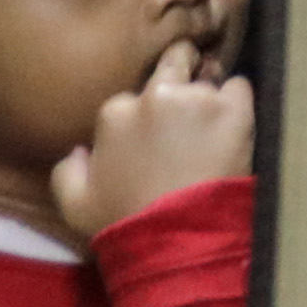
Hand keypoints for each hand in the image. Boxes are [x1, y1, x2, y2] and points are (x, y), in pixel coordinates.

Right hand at [52, 49, 257, 242]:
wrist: (176, 241)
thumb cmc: (123, 223)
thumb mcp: (75, 204)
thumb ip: (66, 170)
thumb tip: (79, 149)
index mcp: (115, 112)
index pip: (133, 97)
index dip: (144, 114)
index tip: (154, 136)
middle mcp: (155, 95)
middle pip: (173, 65)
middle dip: (180, 79)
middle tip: (187, 115)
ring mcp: (196, 99)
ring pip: (207, 81)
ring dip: (208, 101)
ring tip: (210, 134)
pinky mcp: (233, 109)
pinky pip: (239, 87)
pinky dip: (237, 103)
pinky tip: (232, 128)